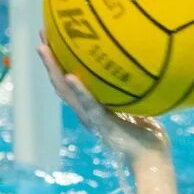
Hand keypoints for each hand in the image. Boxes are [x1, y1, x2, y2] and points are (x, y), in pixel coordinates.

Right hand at [37, 33, 169, 161]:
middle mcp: (87, 113)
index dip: (59, 60)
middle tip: (41, 33)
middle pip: (61, 83)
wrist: (152, 160)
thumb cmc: (149, 135)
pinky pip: (89, 105)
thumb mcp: (140, 105)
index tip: (53, 35)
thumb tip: (140, 62)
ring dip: (54, 69)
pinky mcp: (103, 125)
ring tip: (44, 48)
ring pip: (66, 92)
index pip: (70, 81)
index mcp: (92, 107)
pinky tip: (71, 76)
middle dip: (50, 59)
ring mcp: (92, 119)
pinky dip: (79, 91)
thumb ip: (132, 89)